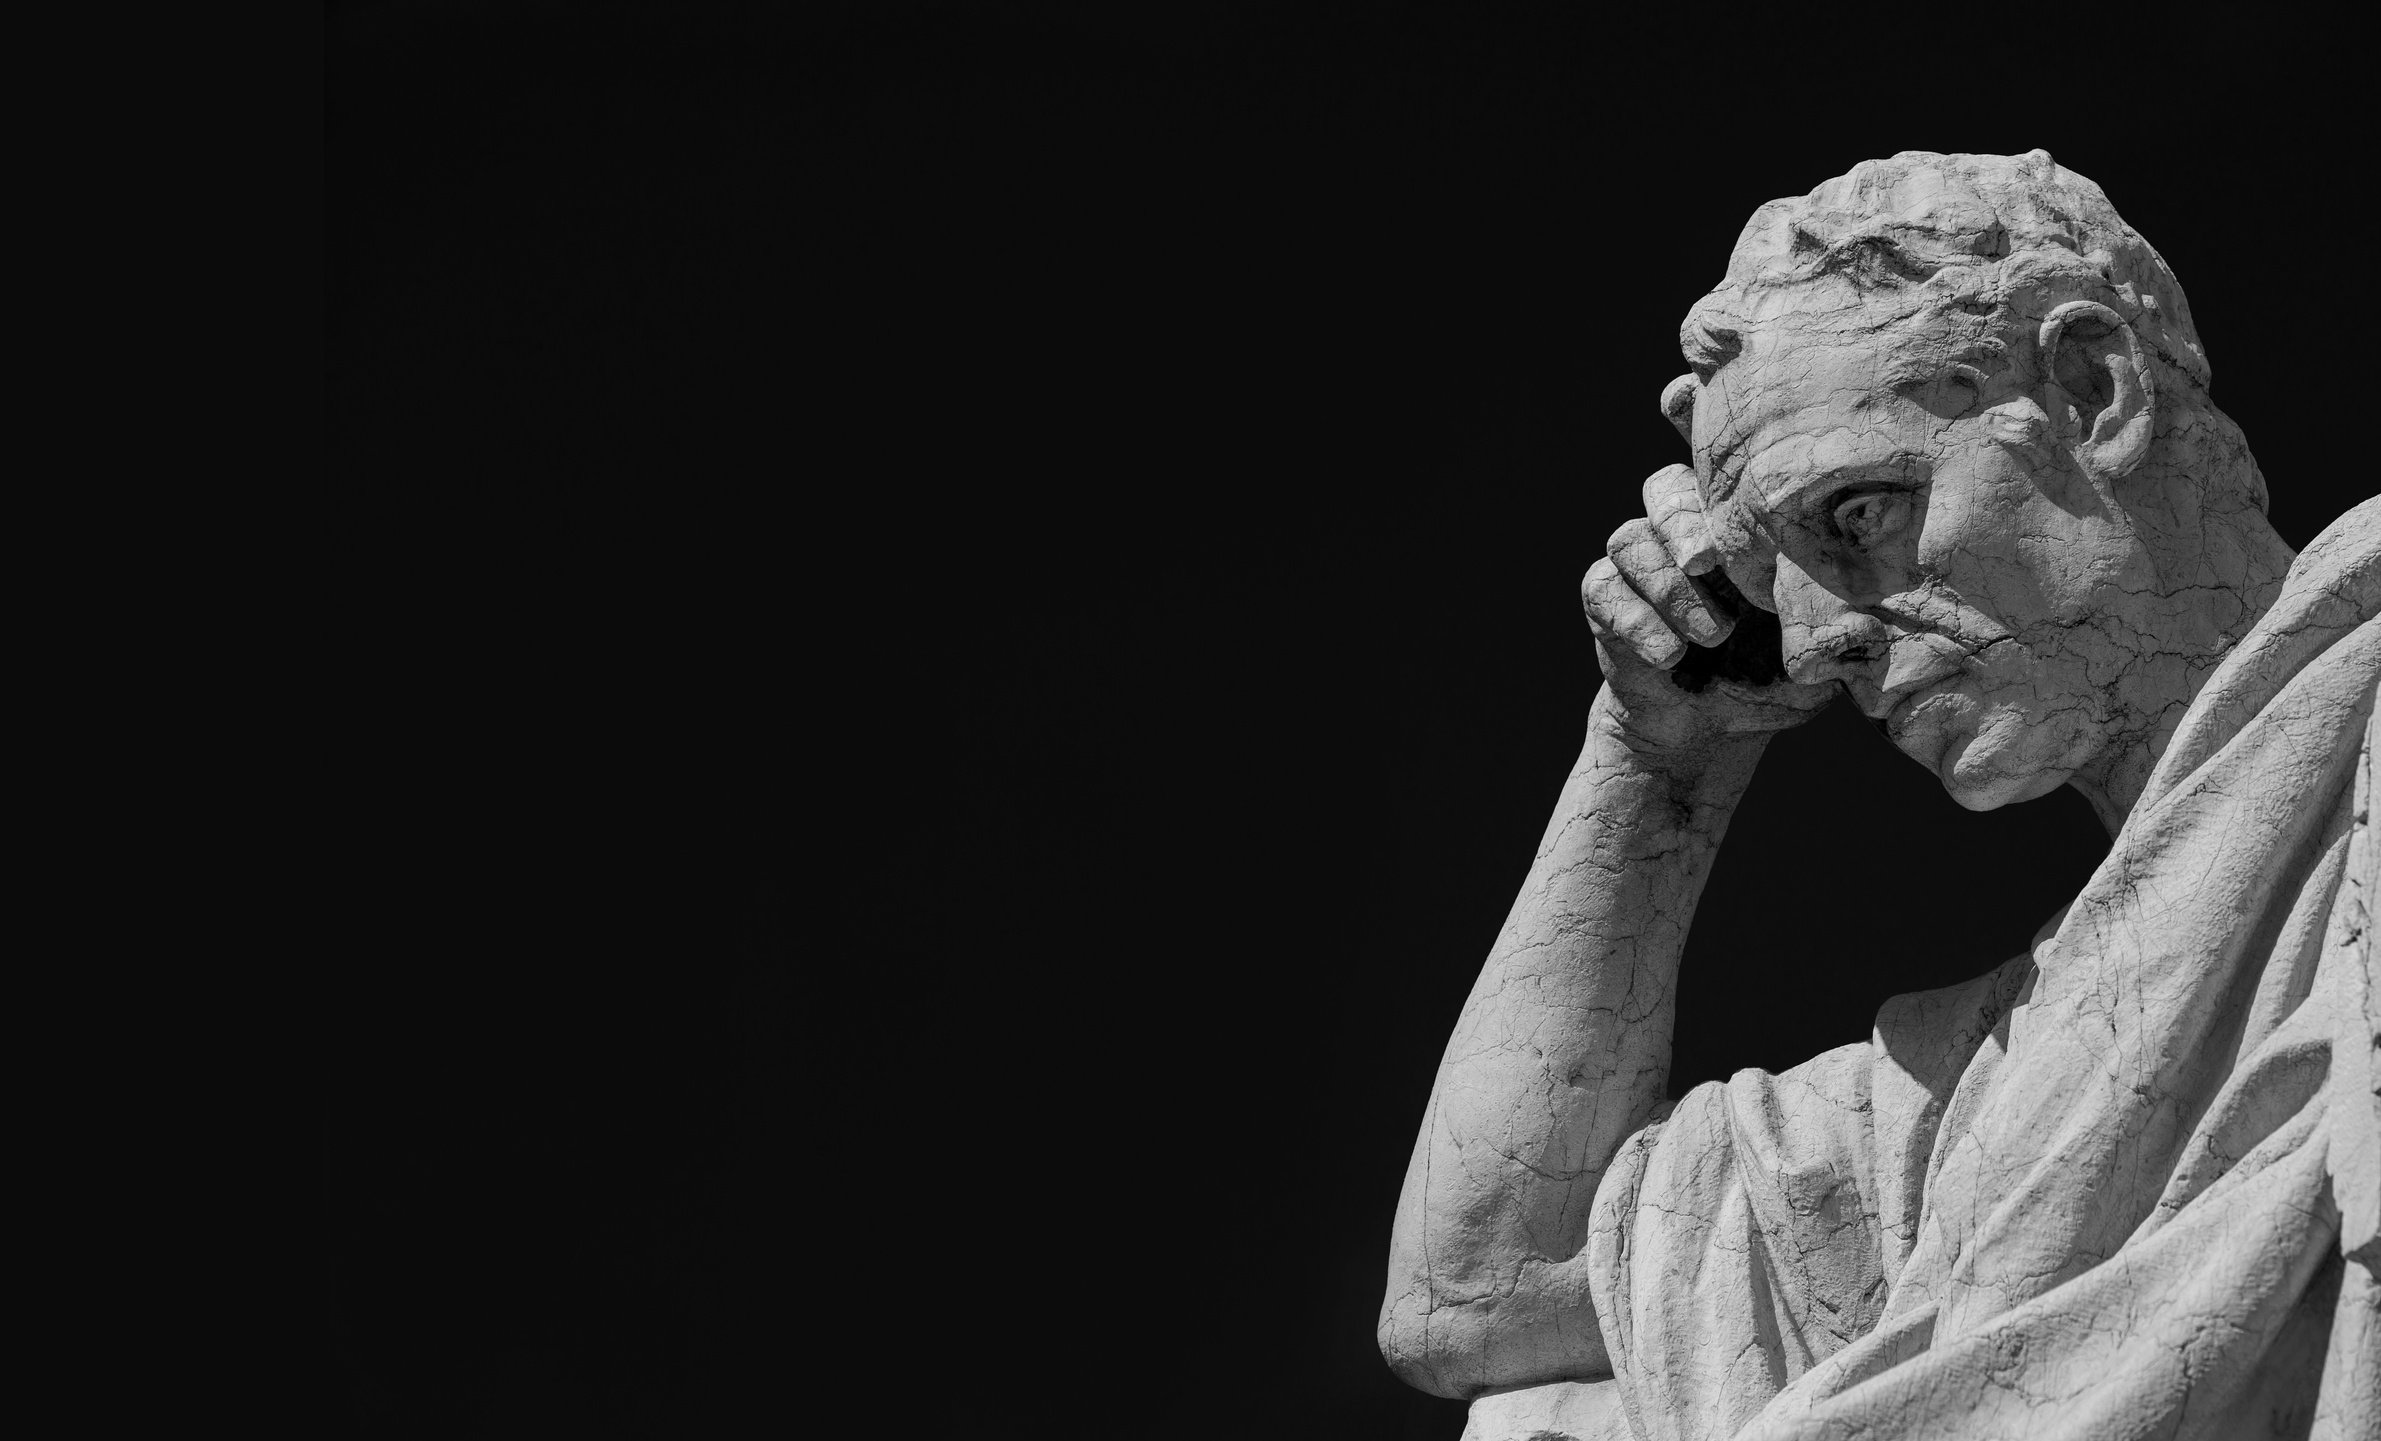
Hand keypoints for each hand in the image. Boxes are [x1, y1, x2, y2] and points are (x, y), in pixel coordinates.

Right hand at [1583, 464, 1834, 750]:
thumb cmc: (1775, 679)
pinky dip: (1636, 621)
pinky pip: (1602, 587)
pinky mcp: (1606, 602)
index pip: (1720, 471)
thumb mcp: (1817, 648)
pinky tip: (1668, 656)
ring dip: (1670, 588)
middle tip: (1706, 563)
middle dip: (1683, 523)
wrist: (1710, 732)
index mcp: (1736, 530)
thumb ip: (1835, 615)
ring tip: (1713, 637)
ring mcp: (1640, 566)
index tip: (1732, 488)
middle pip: (1663, 488)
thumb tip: (1866, 591)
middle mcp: (1682, 536)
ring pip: (1629, 540)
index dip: (1717, 466)